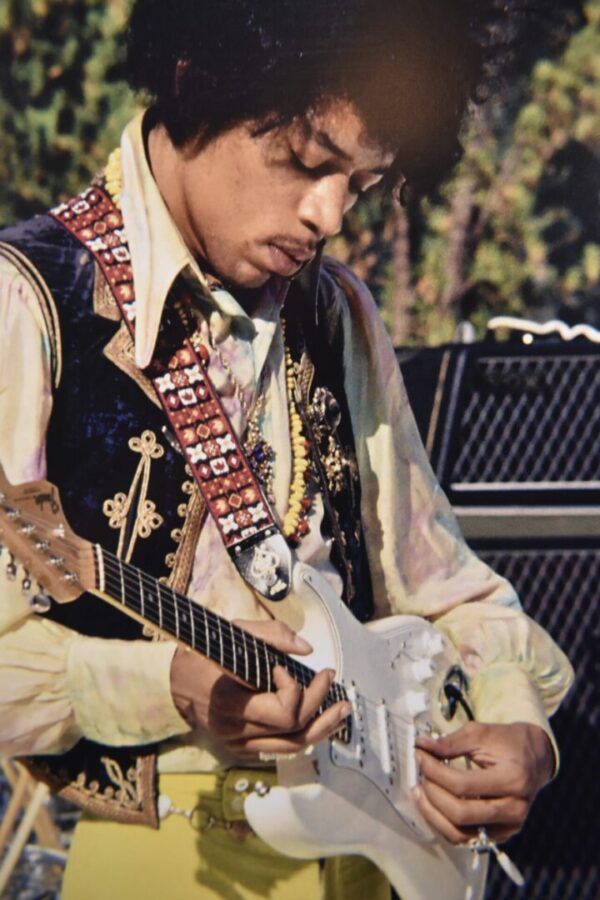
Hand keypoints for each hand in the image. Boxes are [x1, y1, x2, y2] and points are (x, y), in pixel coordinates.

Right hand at [170, 618, 349, 758]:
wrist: (170, 680)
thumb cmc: (203, 651)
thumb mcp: (234, 631)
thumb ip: (272, 634)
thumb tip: (307, 650)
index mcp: (230, 702)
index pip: (282, 711)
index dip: (294, 688)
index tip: (285, 667)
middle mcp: (234, 729)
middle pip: (293, 728)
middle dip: (319, 702)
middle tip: (328, 676)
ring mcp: (237, 743)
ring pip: (293, 745)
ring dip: (323, 727)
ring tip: (342, 708)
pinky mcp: (240, 748)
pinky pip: (281, 747)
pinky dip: (305, 734)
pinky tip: (321, 720)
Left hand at [413, 721, 554, 843]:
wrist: (535, 758)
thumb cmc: (508, 743)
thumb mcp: (480, 733)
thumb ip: (450, 742)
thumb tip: (421, 746)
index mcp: (512, 779)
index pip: (462, 784)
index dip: (434, 771)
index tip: (419, 755)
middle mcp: (514, 808)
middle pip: (461, 813)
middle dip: (432, 793)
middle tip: (420, 774)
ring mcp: (509, 826)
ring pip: (461, 833)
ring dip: (433, 814)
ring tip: (420, 792)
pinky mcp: (502, 834)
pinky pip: (466, 837)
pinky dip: (444, 824)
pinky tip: (433, 805)